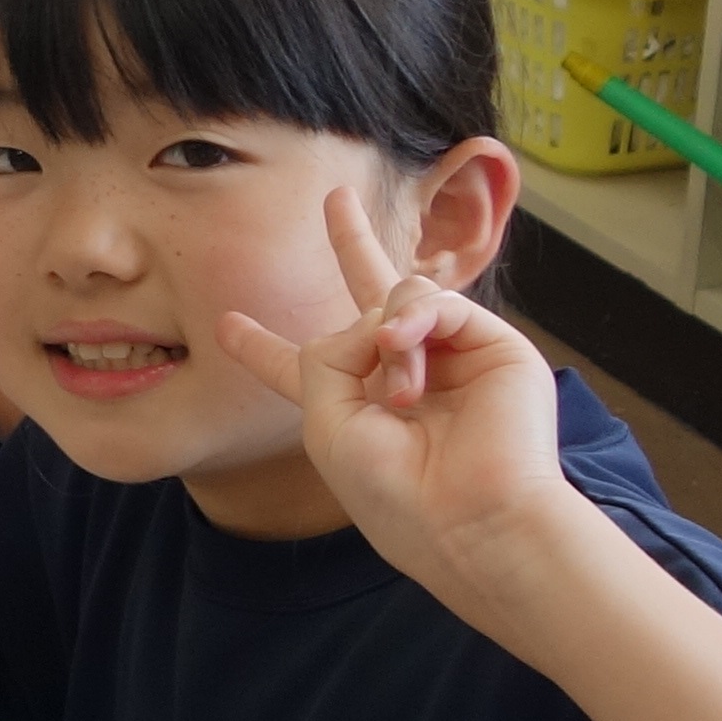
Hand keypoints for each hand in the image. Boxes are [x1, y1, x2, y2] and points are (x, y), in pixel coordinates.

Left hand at [213, 183, 583, 613]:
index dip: (262, 346)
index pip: (306, 366)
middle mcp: (403, 376)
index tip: (226, 326)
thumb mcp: (327, 421)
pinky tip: (402, 350)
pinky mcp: (495, 348)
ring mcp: (452, 359)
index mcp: (354, 408)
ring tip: (400, 395)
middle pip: (372, 299)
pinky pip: (435, 303)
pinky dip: (412, 321)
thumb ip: (327, 354)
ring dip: (385, 341)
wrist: (470, 522)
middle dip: (352, 244)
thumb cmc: (394, 490)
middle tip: (335, 198)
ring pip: (397, 298)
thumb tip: (376, 317)